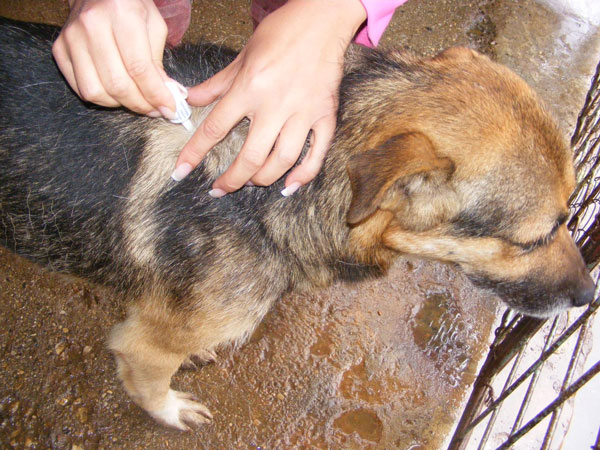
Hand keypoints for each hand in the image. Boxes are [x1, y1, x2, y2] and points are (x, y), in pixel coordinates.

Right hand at [52, 0, 175, 115]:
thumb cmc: (130, 6)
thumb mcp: (154, 26)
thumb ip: (158, 63)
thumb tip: (166, 97)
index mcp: (122, 14)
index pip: (139, 68)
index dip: (156, 95)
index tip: (168, 108)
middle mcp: (92, 25)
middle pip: (117, 84)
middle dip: (140, 104)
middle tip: (155, 109)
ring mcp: (72, 38)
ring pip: (96, 92)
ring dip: (120, 104)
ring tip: (136, 100)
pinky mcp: (60, 49)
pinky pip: (81, 89)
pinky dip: (102, 98)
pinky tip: (116, 93)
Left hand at [173, 0, 366, 195]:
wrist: (322, 19)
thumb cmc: (280, 33)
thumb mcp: (242, 56)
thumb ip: (217, 84)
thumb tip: (190, 100)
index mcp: (249, 87)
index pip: (214, 128)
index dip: (194, 154)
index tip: (181, 173)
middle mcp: (275, 104)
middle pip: (250, 156)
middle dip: (231, 180)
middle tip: (220, 189)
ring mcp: (303, 112)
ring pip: (282, 160)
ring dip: (263, 179)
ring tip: (251, 181)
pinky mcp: (326, 116)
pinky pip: (316, 154)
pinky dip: (304, 175)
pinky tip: (290, 186)